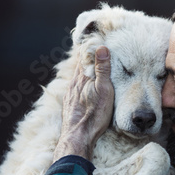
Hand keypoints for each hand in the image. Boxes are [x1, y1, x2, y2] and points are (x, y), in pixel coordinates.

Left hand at [53, 46, 113, 161]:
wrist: (78, 137)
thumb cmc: (94, 115)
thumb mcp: (104, 90)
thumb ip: (102, 69)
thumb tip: (101, 47)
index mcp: (81, 78)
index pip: (83, 55)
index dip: (89, 46)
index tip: (95, 38)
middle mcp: (73, 84)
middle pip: (80, 66)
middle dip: (87, 58)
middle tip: (95, 49)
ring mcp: (70, 94)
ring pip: (77, 78)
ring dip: (84, 71)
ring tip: (92, 67)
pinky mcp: (70, 104)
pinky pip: (76, 89)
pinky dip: (81, 83)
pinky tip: (85, 88)